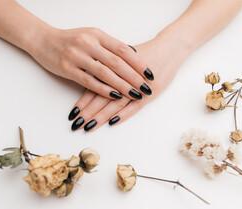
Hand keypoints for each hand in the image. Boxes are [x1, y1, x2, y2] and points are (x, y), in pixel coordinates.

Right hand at [28, 26, 153, 99]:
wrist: (42, 39)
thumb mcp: (91, 36)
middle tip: (147, 87)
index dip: (138, 62)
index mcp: (97, 35)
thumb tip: (132, 55)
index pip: (123, 49)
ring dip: (121, 85)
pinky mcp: (67, 68)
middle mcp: (88, 44)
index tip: (150, 73)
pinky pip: (88, 82)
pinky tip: (114, 96)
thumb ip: (108, 46)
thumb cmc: (70, 40)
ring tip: (134, 94)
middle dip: (134, 77)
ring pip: (104, 73)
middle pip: (116, 62)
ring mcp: (77, 56)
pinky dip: (103, 89)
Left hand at [68, 33, 190, 130]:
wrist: (170, 48)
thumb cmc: (144, 54)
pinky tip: (112, 122)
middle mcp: (124, 77)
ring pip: (116, 103)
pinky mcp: (151, 92)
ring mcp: (138, 86)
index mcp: (114, 67)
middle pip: (102, 97)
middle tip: (76, 125)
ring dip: (101, 116)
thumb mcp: (123, 59)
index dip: (83, 101)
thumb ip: (107, 69)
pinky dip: (124, 114)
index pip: (94, 87)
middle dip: (88, 113)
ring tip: (89, 127)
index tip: (72, 114)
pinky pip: (136, 105)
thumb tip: (87, 79)